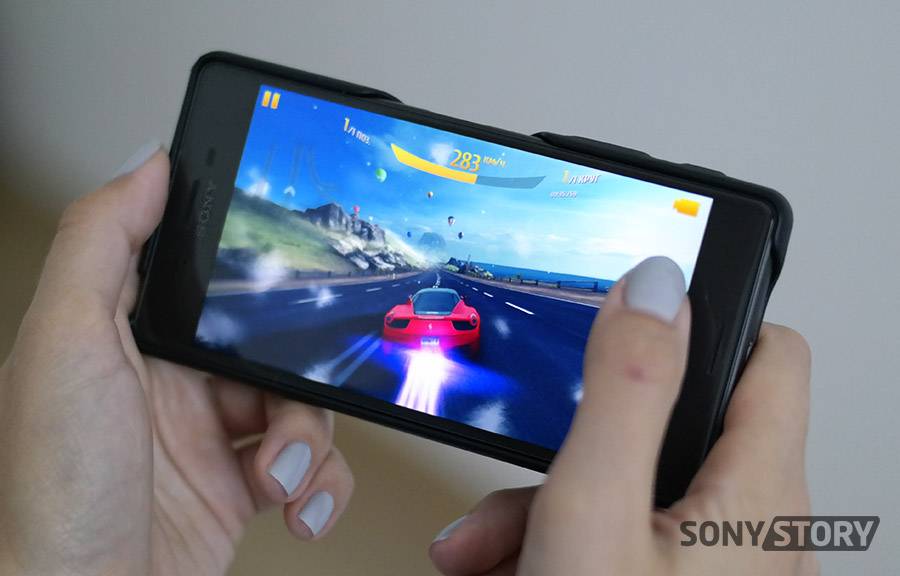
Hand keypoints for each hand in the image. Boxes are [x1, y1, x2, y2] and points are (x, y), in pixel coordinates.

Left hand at [0, 144, 353, 575]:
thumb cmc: (52, 491)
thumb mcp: (66, 342)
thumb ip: (103, 242)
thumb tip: (149, 163)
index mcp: (130, 336)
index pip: (211, 279)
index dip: (258, 273)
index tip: (299, 270)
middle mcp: (172, 383)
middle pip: (274, 345)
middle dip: (297, 378)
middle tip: (278, 407)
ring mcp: (209, 439)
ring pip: (303, 405)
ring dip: (310, 441)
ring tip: (278, 474)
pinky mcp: (240, 489)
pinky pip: (311, 468)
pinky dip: (321, 487)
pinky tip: (296, 504)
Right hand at [430, 257, 816, 574]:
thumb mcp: (598, 514)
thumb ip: (627, 389)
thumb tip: (655, 283)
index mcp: (758, 492)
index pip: (768, 354)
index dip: (707, 319)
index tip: (639, 312)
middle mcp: (752, 531)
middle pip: (666, 434)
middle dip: (575, 447)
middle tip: (523, 468)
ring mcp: (714, 572)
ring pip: (627, 495)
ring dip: (545, 509)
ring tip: (484, 552)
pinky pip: (622, 547)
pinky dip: (560, 550)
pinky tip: (509, 573)